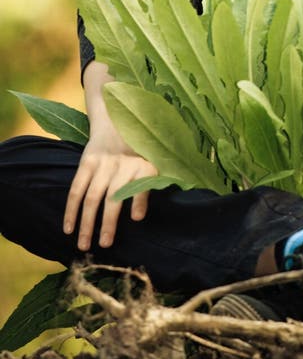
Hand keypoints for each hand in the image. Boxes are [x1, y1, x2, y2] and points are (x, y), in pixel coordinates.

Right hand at [63, 59, 157, 250]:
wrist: (118, 113)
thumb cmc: (143, 143)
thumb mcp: (159, 155)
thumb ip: (164, 175)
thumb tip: (178, 192)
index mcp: (145, 162)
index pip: (142, 182)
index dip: (140, 199)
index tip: (138, 218)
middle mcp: (123, 163)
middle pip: (113, 196)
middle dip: (108, 222)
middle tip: (105, 245)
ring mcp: (103, 162)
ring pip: (92, 196)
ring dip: (87, 223)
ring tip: (84, 246)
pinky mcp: (87, 161)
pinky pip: (76, 188)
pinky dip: (71, 209)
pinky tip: (68, 228)